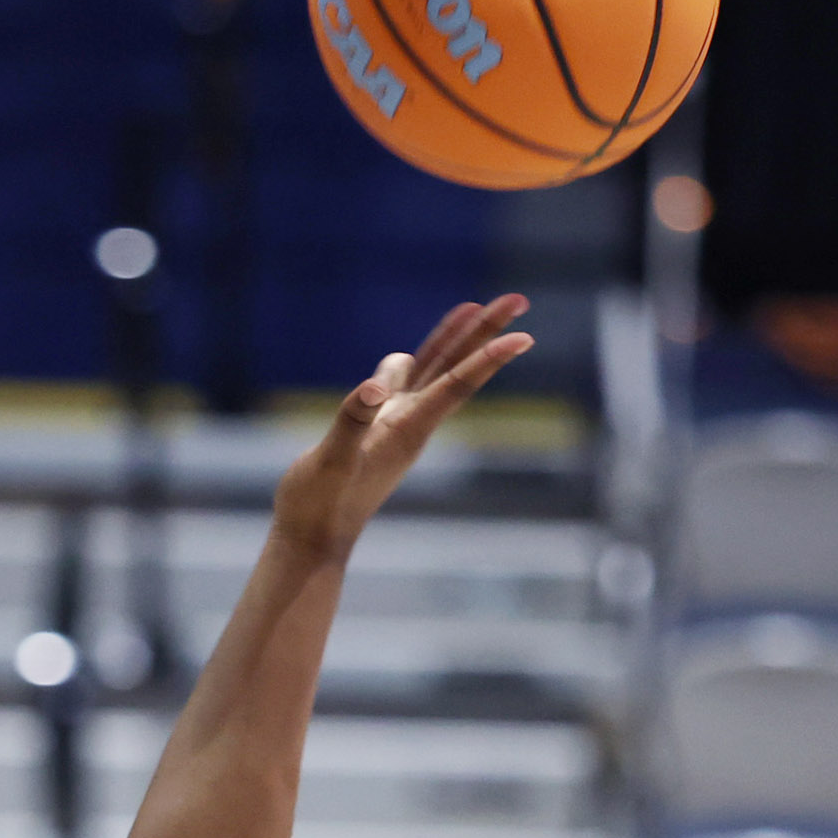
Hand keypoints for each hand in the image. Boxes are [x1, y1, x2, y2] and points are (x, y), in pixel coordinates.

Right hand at [267, 296, 533, 560]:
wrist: (313, 538)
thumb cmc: (319, 505)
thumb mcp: (330, 462)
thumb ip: (352, 421)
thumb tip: (376, 387)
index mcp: (406, 428)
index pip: (456, 384)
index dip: (490, 357)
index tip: (525, 335)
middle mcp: (411, 423)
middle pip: (457, 368)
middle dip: (485, 332)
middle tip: (518, 299)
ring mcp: (396, 425)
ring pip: (433, 371)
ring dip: (455, 338)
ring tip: (475, 307)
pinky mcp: (377, 430)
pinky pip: (405, 385)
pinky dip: (416, 362)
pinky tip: (410, 357)